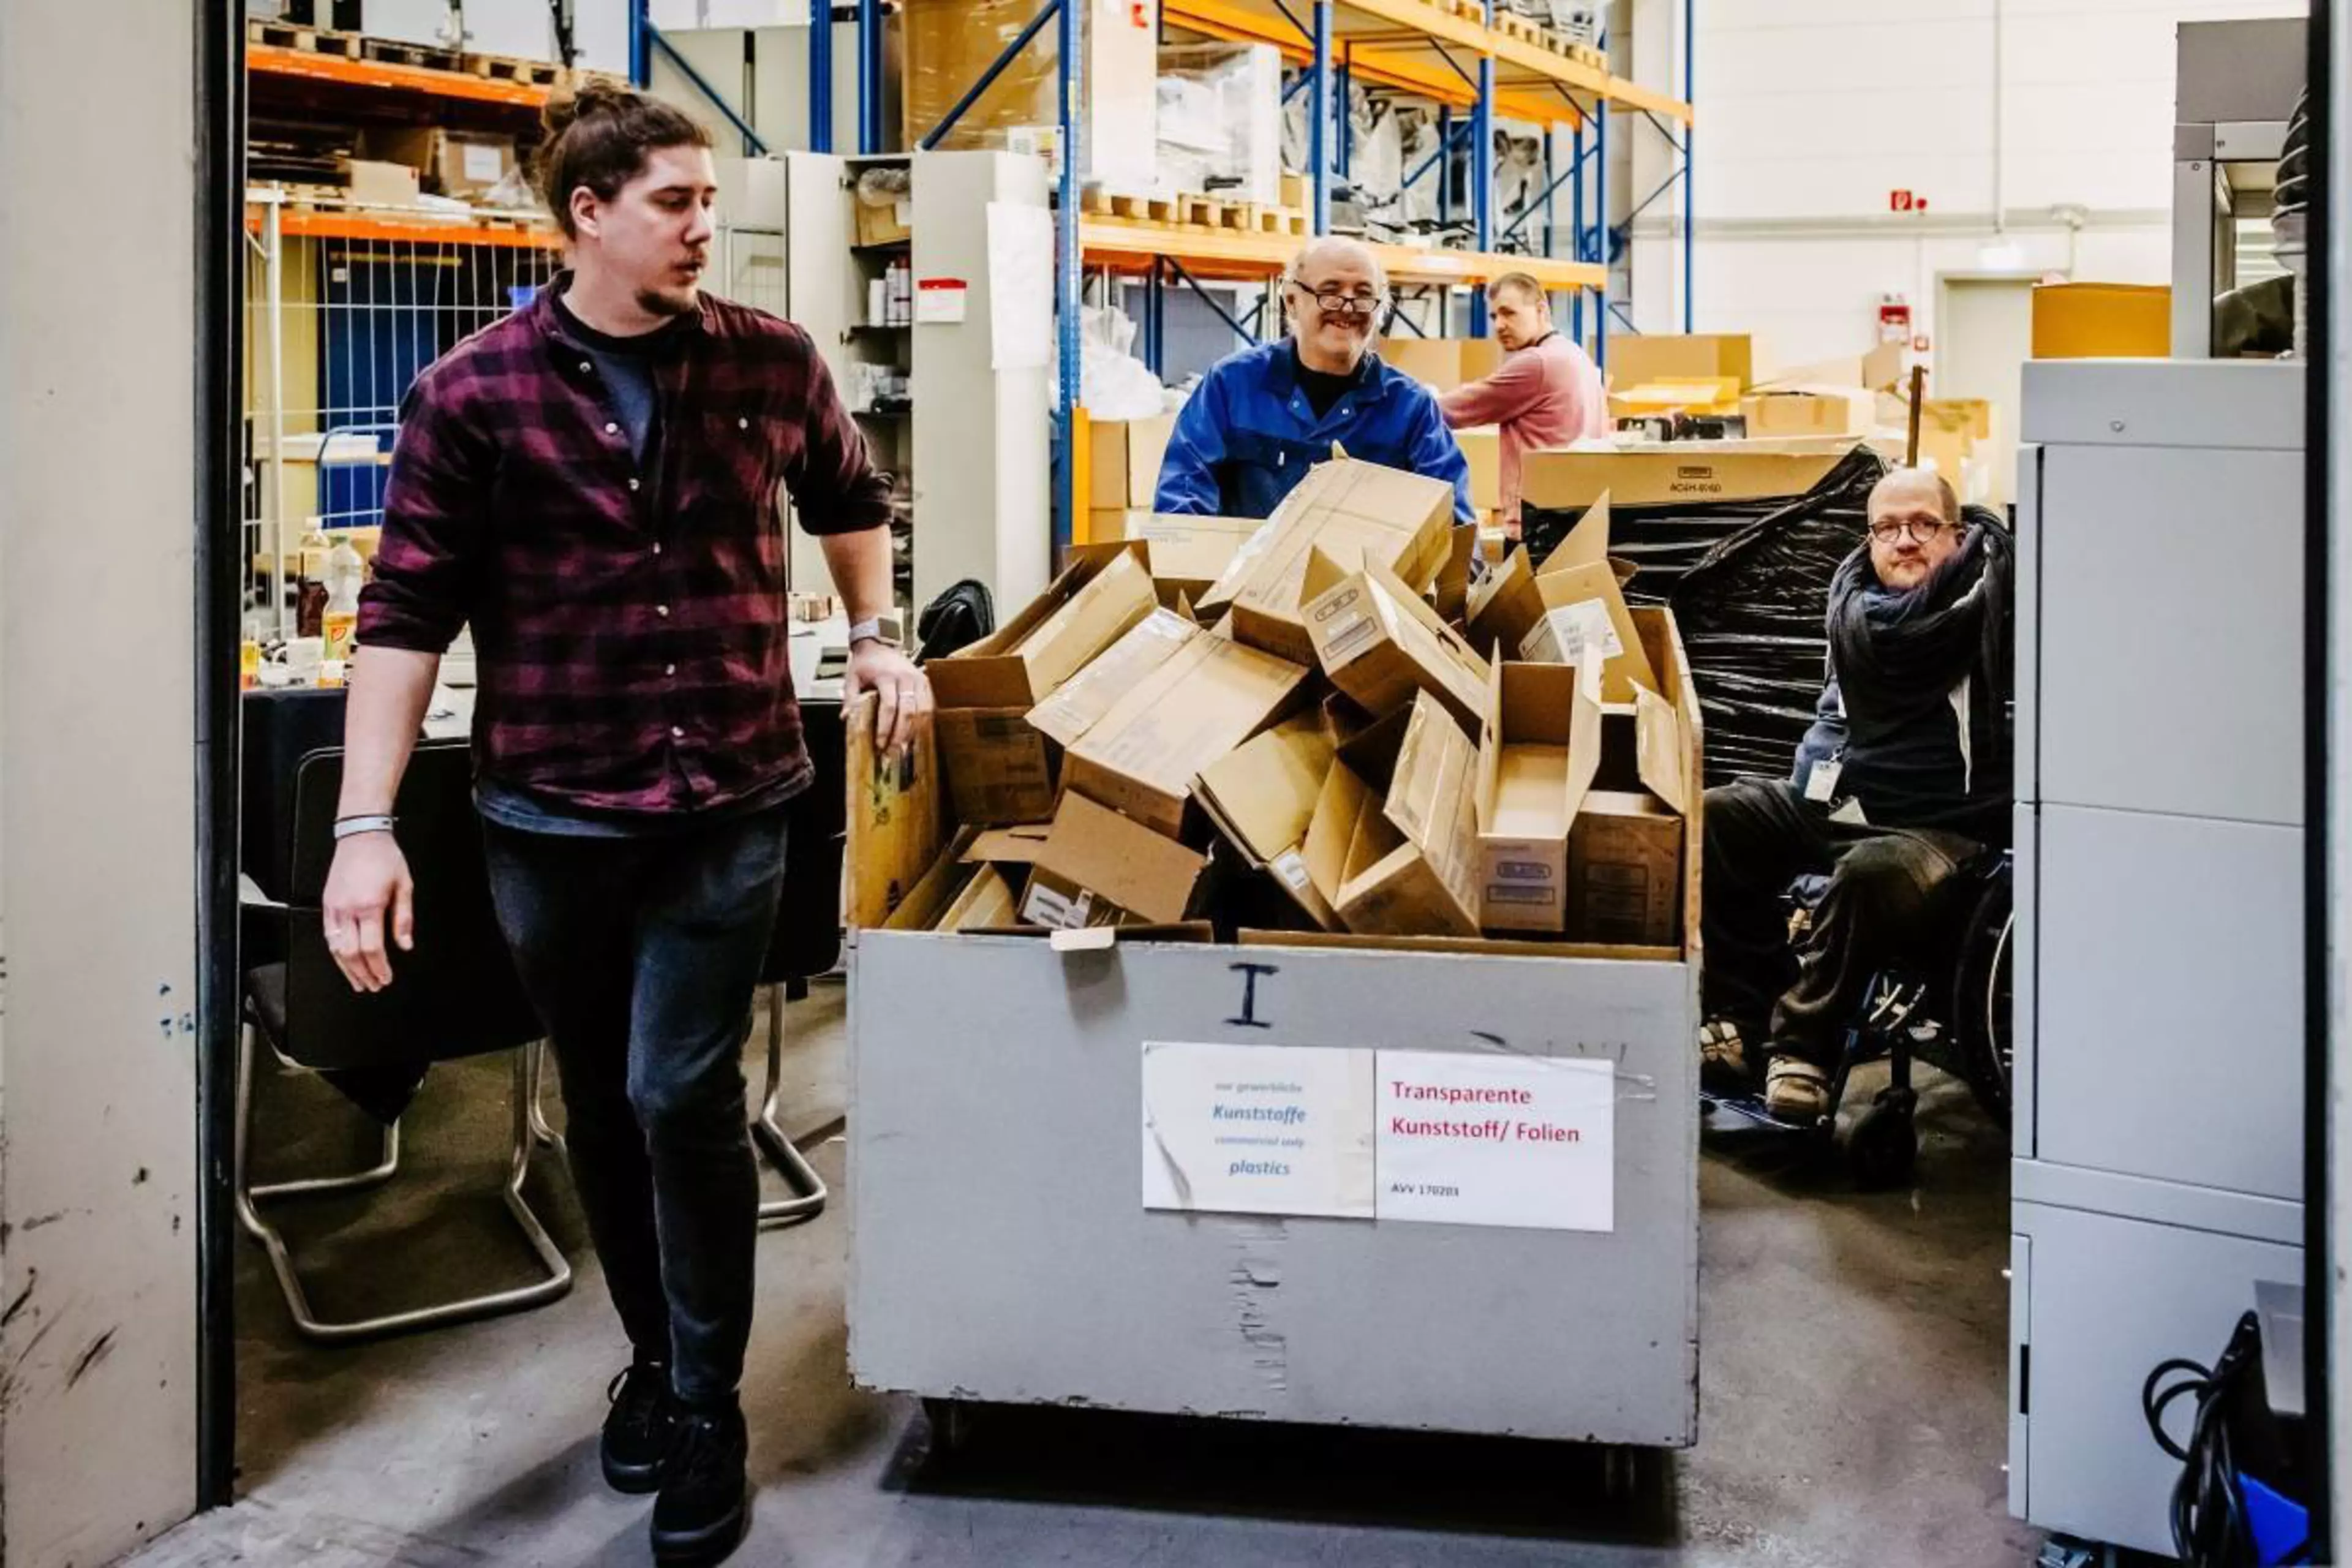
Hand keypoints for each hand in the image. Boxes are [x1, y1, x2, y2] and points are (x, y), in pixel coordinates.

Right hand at [321, 831, 413, 992]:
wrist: (361, 836)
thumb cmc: (384, 857)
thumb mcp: (404, 886)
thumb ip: (404, 918)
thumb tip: (405, 944)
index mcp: (370, 905)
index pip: (372, 948)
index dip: (379, 967)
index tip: (386, 977)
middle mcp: (348, 909)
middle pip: (352, 953)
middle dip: (363, 973)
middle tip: (373, 985)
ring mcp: (334, 907)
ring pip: (335, 948)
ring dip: (347, 969)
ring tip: (359, 981)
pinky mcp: (327, 904)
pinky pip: (328, 935)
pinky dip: (336, 953)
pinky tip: (344, 961)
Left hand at [844, 640, 931, 756]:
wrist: (878, 644)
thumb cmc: (865, 663)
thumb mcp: (852, 678)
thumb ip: (850, 698)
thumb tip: (846, 718)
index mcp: (886, 676)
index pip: (889, 706)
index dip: (885, 727)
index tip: (880, 744)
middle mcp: (905, 677)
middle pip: (908, 711)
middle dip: (900, 734)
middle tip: (893, 752)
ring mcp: (918, 679)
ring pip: (922, 711)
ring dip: (913, 732)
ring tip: (904, 747)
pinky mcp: (925, 682)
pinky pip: (929, 706)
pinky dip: (923, 722)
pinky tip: (915, 735)